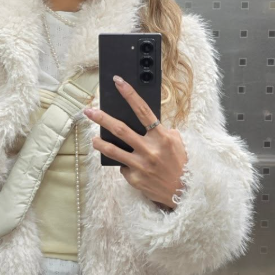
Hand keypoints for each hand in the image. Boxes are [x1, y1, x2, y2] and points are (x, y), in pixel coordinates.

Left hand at [84, 75, 187, 209]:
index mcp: (162, 137)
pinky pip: (123, 167)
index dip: (130, 94)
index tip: (118, 82)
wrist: (185, 192)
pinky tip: (130, 165)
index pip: (143, 111)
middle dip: (102, 118)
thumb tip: (145, 122)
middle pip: (120, 129)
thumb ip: (161, 131)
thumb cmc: (181, 164)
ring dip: (99, 142)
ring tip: (93, 138)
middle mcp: (150, 149)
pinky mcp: (135, 179)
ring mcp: (141, 165)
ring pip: (113, 150)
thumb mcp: (177, 143)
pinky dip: (124, 164)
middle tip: (89, 111)